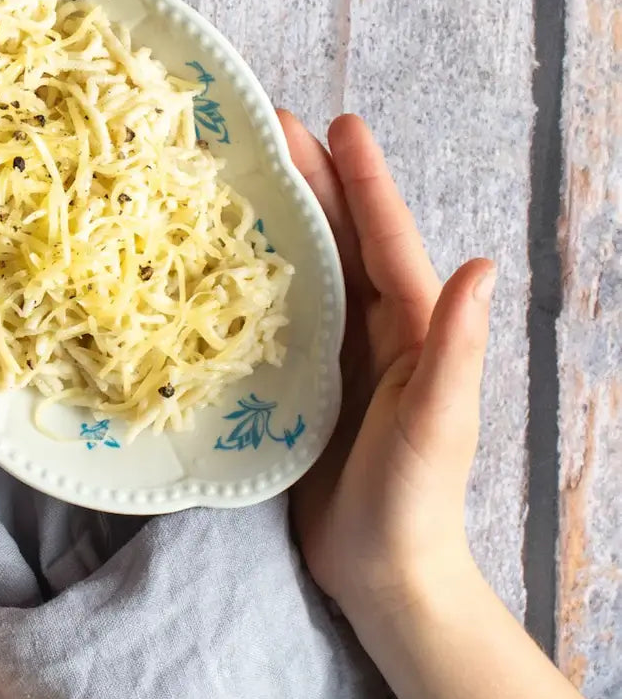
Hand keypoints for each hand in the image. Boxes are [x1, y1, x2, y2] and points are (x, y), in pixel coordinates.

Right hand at [279, 112, 494, 618]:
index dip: (362, 179)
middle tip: (267, 128)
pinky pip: (276, 309)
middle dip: (309, 178)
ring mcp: (336, 350)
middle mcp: (374, 325)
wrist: (382, 574)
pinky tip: (217, 254)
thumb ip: (455, 347)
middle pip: (339, 236)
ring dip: (277, 215)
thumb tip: (481, 264)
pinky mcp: (301, 377)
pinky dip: (252, 272)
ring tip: (239, 170)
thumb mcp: (439, 422)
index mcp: (414, 325)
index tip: (337, 124)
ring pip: (304, 264)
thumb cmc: (414, 500)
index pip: (385, 237)